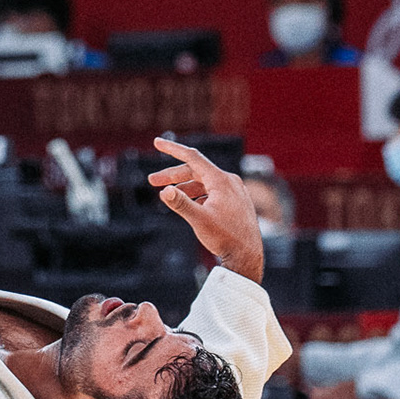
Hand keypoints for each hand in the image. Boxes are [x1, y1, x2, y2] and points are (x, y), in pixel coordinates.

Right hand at [146, 137, 264, 282]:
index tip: (156, 142)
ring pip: (203, 181)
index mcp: (221, 180)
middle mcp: (229, 181)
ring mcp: (234, 190)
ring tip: (168, 195)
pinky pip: (212, 191)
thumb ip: (181, 203)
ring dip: (184, 185)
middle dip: (173, 175)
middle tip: (152, 181)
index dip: (172, 149)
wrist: (247, 256)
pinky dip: (196, 194)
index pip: (192, 157)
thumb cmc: (225, 238)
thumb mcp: (199, 220)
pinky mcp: (236, 200)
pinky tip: (189, 204)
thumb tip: (165, 191)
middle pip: (195, 170)